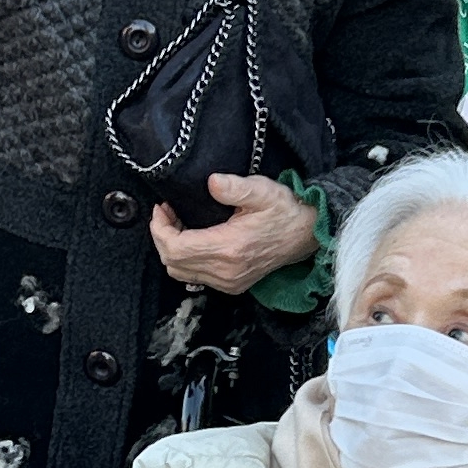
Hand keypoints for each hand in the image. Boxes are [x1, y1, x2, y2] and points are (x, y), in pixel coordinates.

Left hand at [150, 171, 315, 293]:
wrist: (307, 234)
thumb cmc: (285, 210)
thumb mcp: (262, 190)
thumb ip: (235, 187)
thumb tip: (211, 183)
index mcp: (229, 249)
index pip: (175, 248)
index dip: (160, 229)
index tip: (161, 209)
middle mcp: (226, 272)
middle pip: (172, 263)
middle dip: (162, 237)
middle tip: (166, 213)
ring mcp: (228, 282)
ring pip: (180, 273)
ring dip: (171, 249)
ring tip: (176, 224)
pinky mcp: (232, 285)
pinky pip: (195, 277)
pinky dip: (184, 259)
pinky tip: (191, 239)